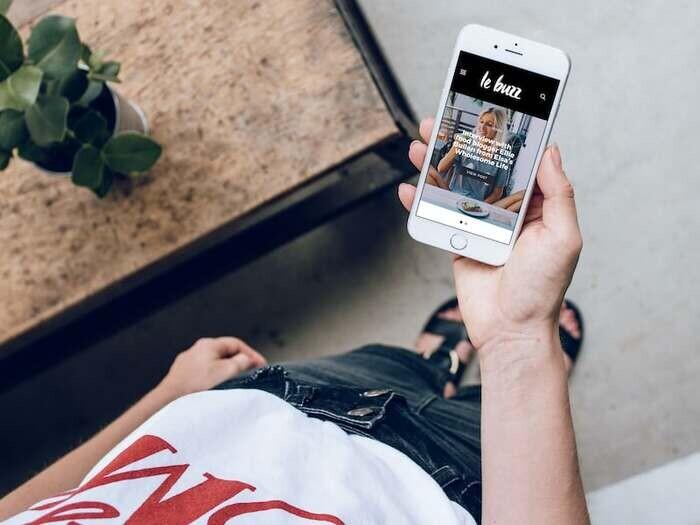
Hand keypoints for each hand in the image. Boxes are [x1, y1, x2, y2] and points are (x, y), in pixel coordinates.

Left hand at [159, 337, 266, 397]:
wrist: (170, 399)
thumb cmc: (197, 385)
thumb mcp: (226, 371)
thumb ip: (241, 362)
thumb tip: (247, 359)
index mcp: (208, 344)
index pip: (236, 344)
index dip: (251, 353)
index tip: (261, 365)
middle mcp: (197, 349)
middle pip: (225, 352)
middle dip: (239, 361)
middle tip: (250, 372)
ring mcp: (188, 362)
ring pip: (213, 363)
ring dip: (226, 370)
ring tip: (234, 382)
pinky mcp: (182, 375)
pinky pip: (202, 373)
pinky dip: (213, 378)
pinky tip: (215, 389)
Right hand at [400, 118, 581, 355]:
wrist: (511, 331)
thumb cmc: (543, 289)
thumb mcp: (563, 238)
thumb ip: (559, 193)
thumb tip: (551, 150)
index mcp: (535, 205)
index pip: (519, 161)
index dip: (503, 136)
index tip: (488, 110)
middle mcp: (506, 211)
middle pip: (479, 168)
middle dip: (458, 143)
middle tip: (441, 120)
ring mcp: (479, 225)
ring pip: (453, 187)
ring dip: (434, 165)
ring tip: (418, 145)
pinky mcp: (458, 241)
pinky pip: (436, 215)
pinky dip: (420, 202)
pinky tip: (408, 189)